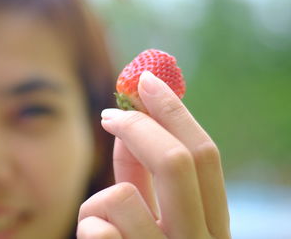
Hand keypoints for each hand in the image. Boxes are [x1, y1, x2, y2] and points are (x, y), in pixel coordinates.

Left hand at [77, 71, 230, 238]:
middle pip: (176, 161)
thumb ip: (142, 173)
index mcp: (214, 225)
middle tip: (109, 113)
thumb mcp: (151, 214)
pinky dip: (89, 229)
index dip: (175, 111)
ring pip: (122, 196)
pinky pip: (97, 229)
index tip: (146, 80)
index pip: (206, 156)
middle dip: (137, 127)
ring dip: (100, 203)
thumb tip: (128, 119)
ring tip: (103, 224)